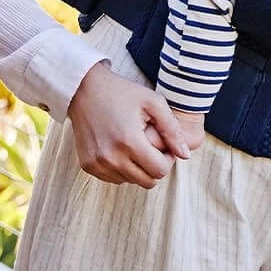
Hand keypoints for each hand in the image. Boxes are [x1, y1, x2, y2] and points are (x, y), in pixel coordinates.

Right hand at [67, 62, 189, 187]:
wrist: (85, 89)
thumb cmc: (122, 92)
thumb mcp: (153, 102)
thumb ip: (172, 129)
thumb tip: (185, 155)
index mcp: (129, 142)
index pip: (160, 170)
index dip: (168, 159)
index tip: (165, 145)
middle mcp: (111, 158)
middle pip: (148, 181)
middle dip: (156, 166)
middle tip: (154, 147)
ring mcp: (98, 164)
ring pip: (131, 181)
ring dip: (139, 168)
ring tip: (136, 144)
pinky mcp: (88, 166)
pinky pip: (114, 179)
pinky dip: (123, 168)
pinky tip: (122, 148)